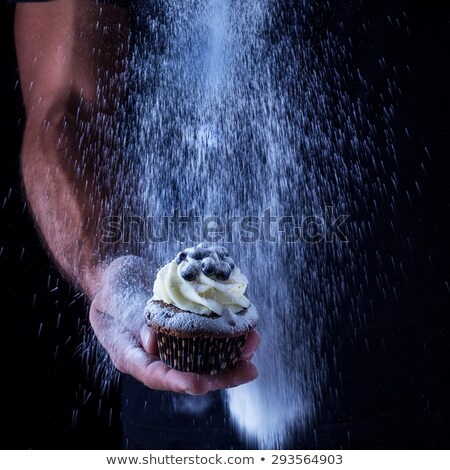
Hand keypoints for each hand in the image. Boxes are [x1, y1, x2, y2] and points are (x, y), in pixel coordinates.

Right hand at [89, 256, 259, 394]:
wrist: (117, 274)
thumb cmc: (112, 287)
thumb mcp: (115, 299)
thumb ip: (133, 321)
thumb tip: (153, 345)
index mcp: (131, 354)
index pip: (154, 374)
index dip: (177, 381)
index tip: (200, 384)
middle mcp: (153, 355)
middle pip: (187, 373)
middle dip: (220, 375)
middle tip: (248, 369)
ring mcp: (169, 343)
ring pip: (201, 358)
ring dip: (229, 355)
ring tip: (253, 345)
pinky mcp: (182, 329)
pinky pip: (205, 338)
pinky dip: (224, 335)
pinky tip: (244, 329)